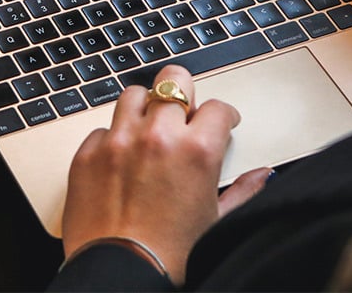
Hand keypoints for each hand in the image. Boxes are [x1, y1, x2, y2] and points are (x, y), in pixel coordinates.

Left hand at [61, 65, 272, 283]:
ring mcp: (118, 141)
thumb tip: (263, 176)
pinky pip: (102, 129)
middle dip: (183, 93)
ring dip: (144, 107)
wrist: (120, 277)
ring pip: (133, 94)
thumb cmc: (171, 257)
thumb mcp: (217, 222)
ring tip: (148, 128)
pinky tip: (120, 159)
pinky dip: (113, 138)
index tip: (220, 122)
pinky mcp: (88, 154)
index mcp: (197, 151)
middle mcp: (157, 136)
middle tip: (184, 112)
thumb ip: (243, 191)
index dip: (223, 115)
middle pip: (173, 80)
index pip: (217, 107)